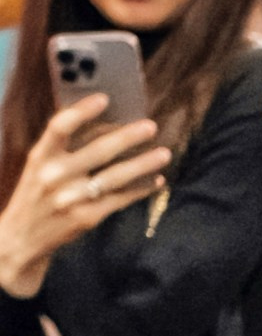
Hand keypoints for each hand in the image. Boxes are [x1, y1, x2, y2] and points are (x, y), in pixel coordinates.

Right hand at [0, 94, 170, 295]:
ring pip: (115, 177)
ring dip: (143, 164)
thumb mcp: (40, 166)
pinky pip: (120, 199)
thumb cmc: (38, 194)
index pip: (59, 127)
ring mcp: (71, 198)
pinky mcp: (87, 217)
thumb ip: (66, 147)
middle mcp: (54, 176)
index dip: (82, 111)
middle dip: (128, 137)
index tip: (104, 98)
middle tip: (151, 126)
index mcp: (40, 156)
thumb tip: (110, 124)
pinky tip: (156, 180)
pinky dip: (141, 189)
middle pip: (97, 150)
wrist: (22, 236)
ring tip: (164, 153)